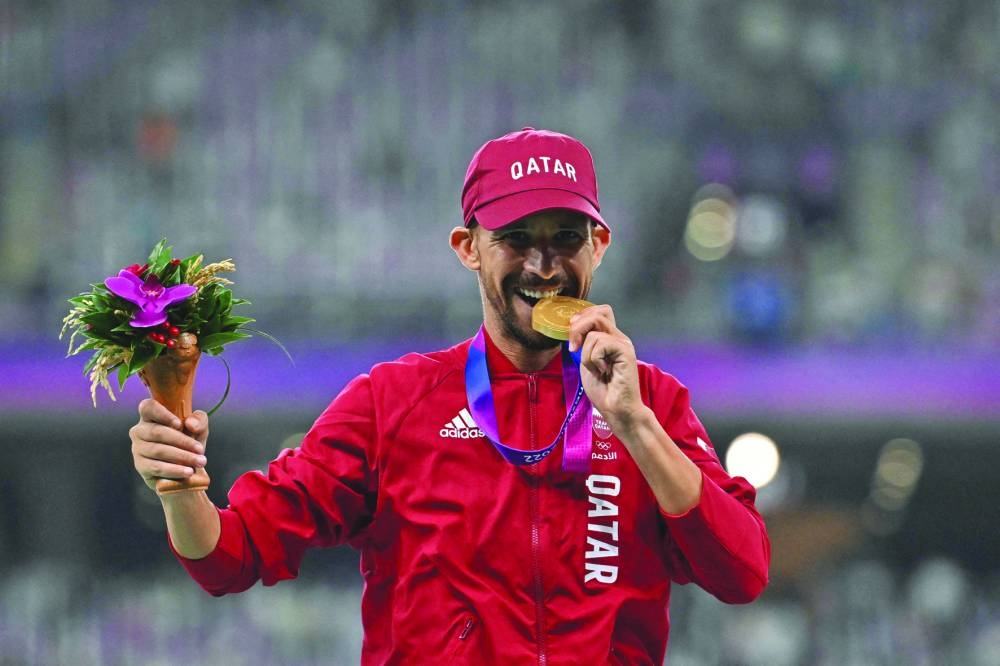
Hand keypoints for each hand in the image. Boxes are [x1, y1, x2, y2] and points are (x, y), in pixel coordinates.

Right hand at [130, 399, 208, 491]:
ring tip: (200, 462)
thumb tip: (190, 424)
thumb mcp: (199, 429)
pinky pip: (157, 467)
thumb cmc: (189, 442)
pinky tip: (188, 472)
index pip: (148, 407)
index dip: (162, 414)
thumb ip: (199, 421)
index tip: (179, 424)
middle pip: (157, 432)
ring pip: (158, 450)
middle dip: (182, 441)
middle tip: (200, 450)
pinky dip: (174, 470)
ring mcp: (138, 449)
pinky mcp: (140, 466)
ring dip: (182, 456)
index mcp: (151, 416)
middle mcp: (140, 431)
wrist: (185, 470)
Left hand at [567, 304, 644, 429]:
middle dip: (578, 328)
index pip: (600, 311)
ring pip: (594, 332)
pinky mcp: (626, 351)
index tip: (572, 335)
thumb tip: (574, 327)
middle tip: (574, 349)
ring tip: (595, 370)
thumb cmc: (603, 390)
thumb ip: (584, 344)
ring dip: (586, 354)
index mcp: (610, 338)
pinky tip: (603, 372)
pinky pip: (601, 344)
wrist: (616, 409)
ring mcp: (623, 343)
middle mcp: (618, 337)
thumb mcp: (586, 362)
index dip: (583, 316)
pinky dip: (594, 359)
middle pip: (598, 313)